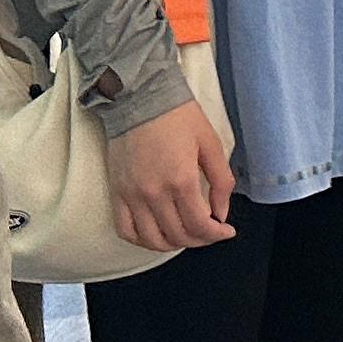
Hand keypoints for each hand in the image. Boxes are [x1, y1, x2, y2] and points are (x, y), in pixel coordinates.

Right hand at [108, 98, 237, 252]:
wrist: (140, 97)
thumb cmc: (178, 116)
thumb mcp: (211, 144)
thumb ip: (221, 182)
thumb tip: (220, 213)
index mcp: (182, 180)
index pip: (200, 225)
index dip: (216, 234)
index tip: (225, 230)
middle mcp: (155, 193)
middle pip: (178, 235)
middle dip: (199, 239)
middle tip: (209, 232)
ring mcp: (132, 195)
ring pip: (152, 239)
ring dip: (172, 244)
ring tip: (186, 235)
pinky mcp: (117, 192)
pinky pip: (125, 230)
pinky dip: (142, 240)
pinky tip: (156, 235)